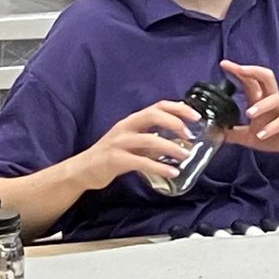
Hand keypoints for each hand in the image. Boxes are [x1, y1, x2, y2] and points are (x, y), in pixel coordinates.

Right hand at [79, 100, 202, 190]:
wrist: (82, 170)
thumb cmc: (112, 154)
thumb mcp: (133, 141)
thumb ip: (153, 138)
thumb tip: (179, 141)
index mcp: (132, 120)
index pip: (158, 106)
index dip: (179, 108)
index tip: (196, 116)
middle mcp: (126, 127)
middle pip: (153, 115)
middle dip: (175, 122)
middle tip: (189, 135)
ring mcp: (119, 143)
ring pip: (150, 139)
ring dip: (171, 147)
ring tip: (185, 155)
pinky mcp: (115, 160)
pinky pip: (142, 162)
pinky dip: (160, 167)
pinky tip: (172, 172)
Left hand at [222, 60, 278, 157]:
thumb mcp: (250, 137)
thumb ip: (234, 133)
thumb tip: (215, 132)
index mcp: (262, 101)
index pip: (251, 80)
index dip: (239, 71)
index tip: (224, 64)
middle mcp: (273, 102)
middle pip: (266, 77)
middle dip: (252, 71)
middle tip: (238, 69)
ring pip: (276, 99)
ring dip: (262, 105)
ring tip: (249, 114)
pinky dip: (272, 127)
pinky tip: (262, 135)